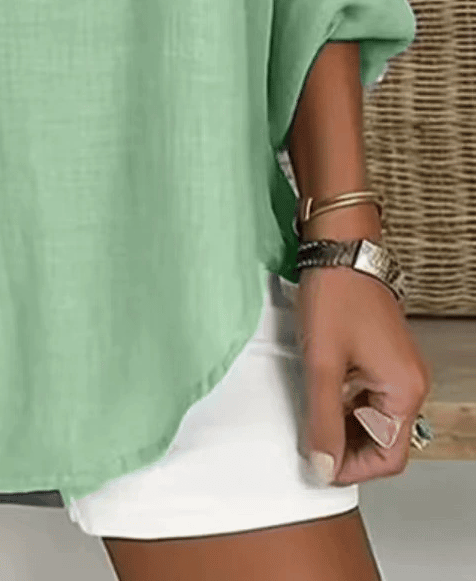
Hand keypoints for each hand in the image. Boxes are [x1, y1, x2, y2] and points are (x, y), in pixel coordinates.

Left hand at [296, 263, 431, 485]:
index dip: (351, 468)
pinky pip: (367, 395)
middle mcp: (408, 383)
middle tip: (306, 440)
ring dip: (341, 423)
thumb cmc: (335, 295)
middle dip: (344, 446)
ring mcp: (397, 369)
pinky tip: (317, 391)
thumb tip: (322, 466)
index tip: (316, 464)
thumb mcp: (322, 364)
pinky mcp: (382, 356)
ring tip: (307, 412)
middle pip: (382, 440)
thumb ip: (321, 420)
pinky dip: (343, 401)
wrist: (338, 247)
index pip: (388, 457)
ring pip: (372, 418)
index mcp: (404, 390)